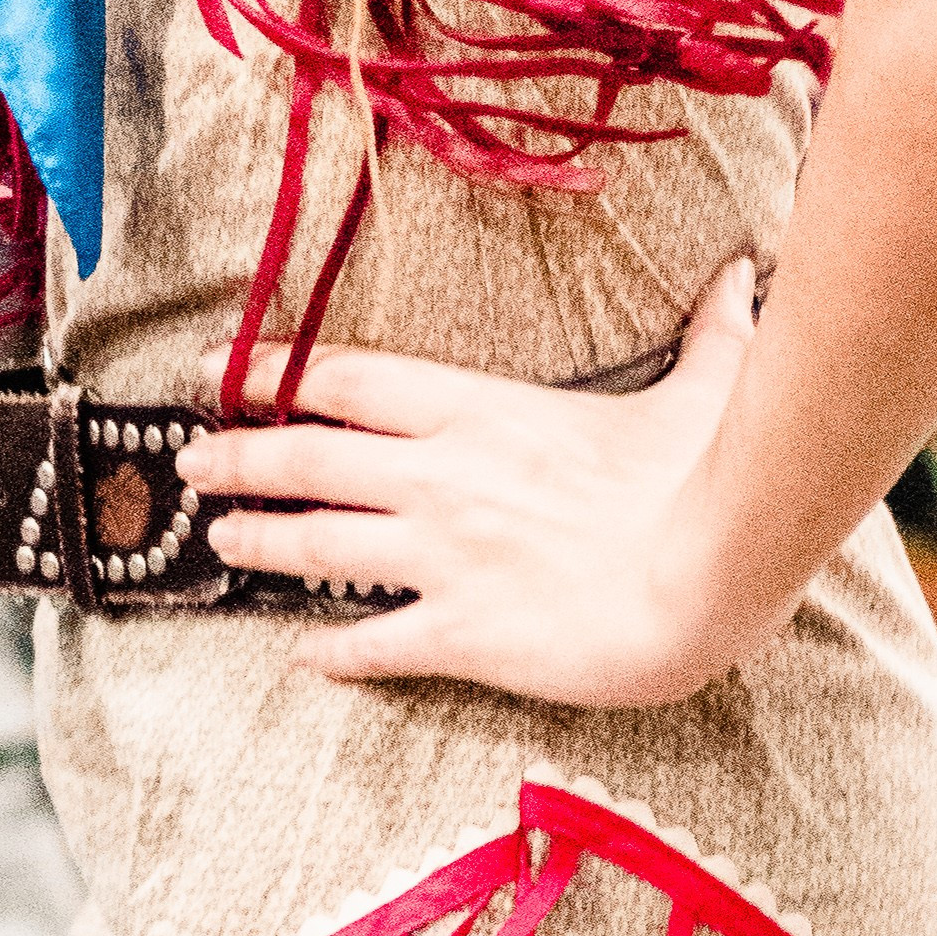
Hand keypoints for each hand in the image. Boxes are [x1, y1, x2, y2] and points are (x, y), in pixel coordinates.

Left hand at [179, 258, 766, 703]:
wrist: (713, 571)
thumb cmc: (711, 475)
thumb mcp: (709, 387)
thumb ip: (715, 331)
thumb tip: (746, 276)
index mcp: (483, 409)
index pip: (351, 378)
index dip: (275, 371)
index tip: (222, 368)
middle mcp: (442, 475)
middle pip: (309, 456)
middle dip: (240, 457)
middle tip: (189, 461)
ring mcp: (443, 554)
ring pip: (319, 543)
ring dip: (261, 540)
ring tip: (216, 540)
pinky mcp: (461, 630)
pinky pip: (375, 641)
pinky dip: (332, 652)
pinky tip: (302, 659)